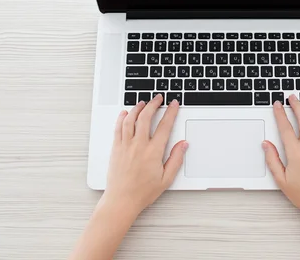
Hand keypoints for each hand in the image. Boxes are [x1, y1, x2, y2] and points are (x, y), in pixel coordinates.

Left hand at [102, 95, 187, 218]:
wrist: (121, 201)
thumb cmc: (143, 192)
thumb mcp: (166, 179)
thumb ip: (176, 159)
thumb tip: (183, 144)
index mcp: (153, 152)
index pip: (165, 126)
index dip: (171, 112)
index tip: (174, 104)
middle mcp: (139, 146)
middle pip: (146, 117)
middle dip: (153, 104)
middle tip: (158, 98)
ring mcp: (125, 146)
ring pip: (130, 119)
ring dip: (138, 108)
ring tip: (143, 102)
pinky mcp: (115, 148)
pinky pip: (118, 128)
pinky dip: (122, 118)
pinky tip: (125, 113)